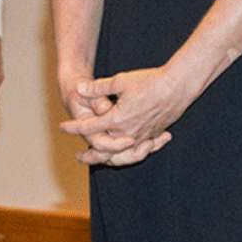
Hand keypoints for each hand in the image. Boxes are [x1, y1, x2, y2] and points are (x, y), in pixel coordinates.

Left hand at [60, 66, 186, 166]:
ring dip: (111, 158)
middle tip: (79, 158)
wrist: (178, 86)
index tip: (63, 128)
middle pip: (104, 150)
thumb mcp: (120, 81)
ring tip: (103, 160)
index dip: (74, 128)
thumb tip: (79, 88)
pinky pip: (139, 150)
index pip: (89, 127)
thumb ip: (98, 87)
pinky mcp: (154, 135)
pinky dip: (130, 154)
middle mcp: (128, 132)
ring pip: (123, 155)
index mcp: (116, 119)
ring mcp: (142, 136)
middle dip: (90, 155)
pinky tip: (126, 152)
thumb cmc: (149, 81)